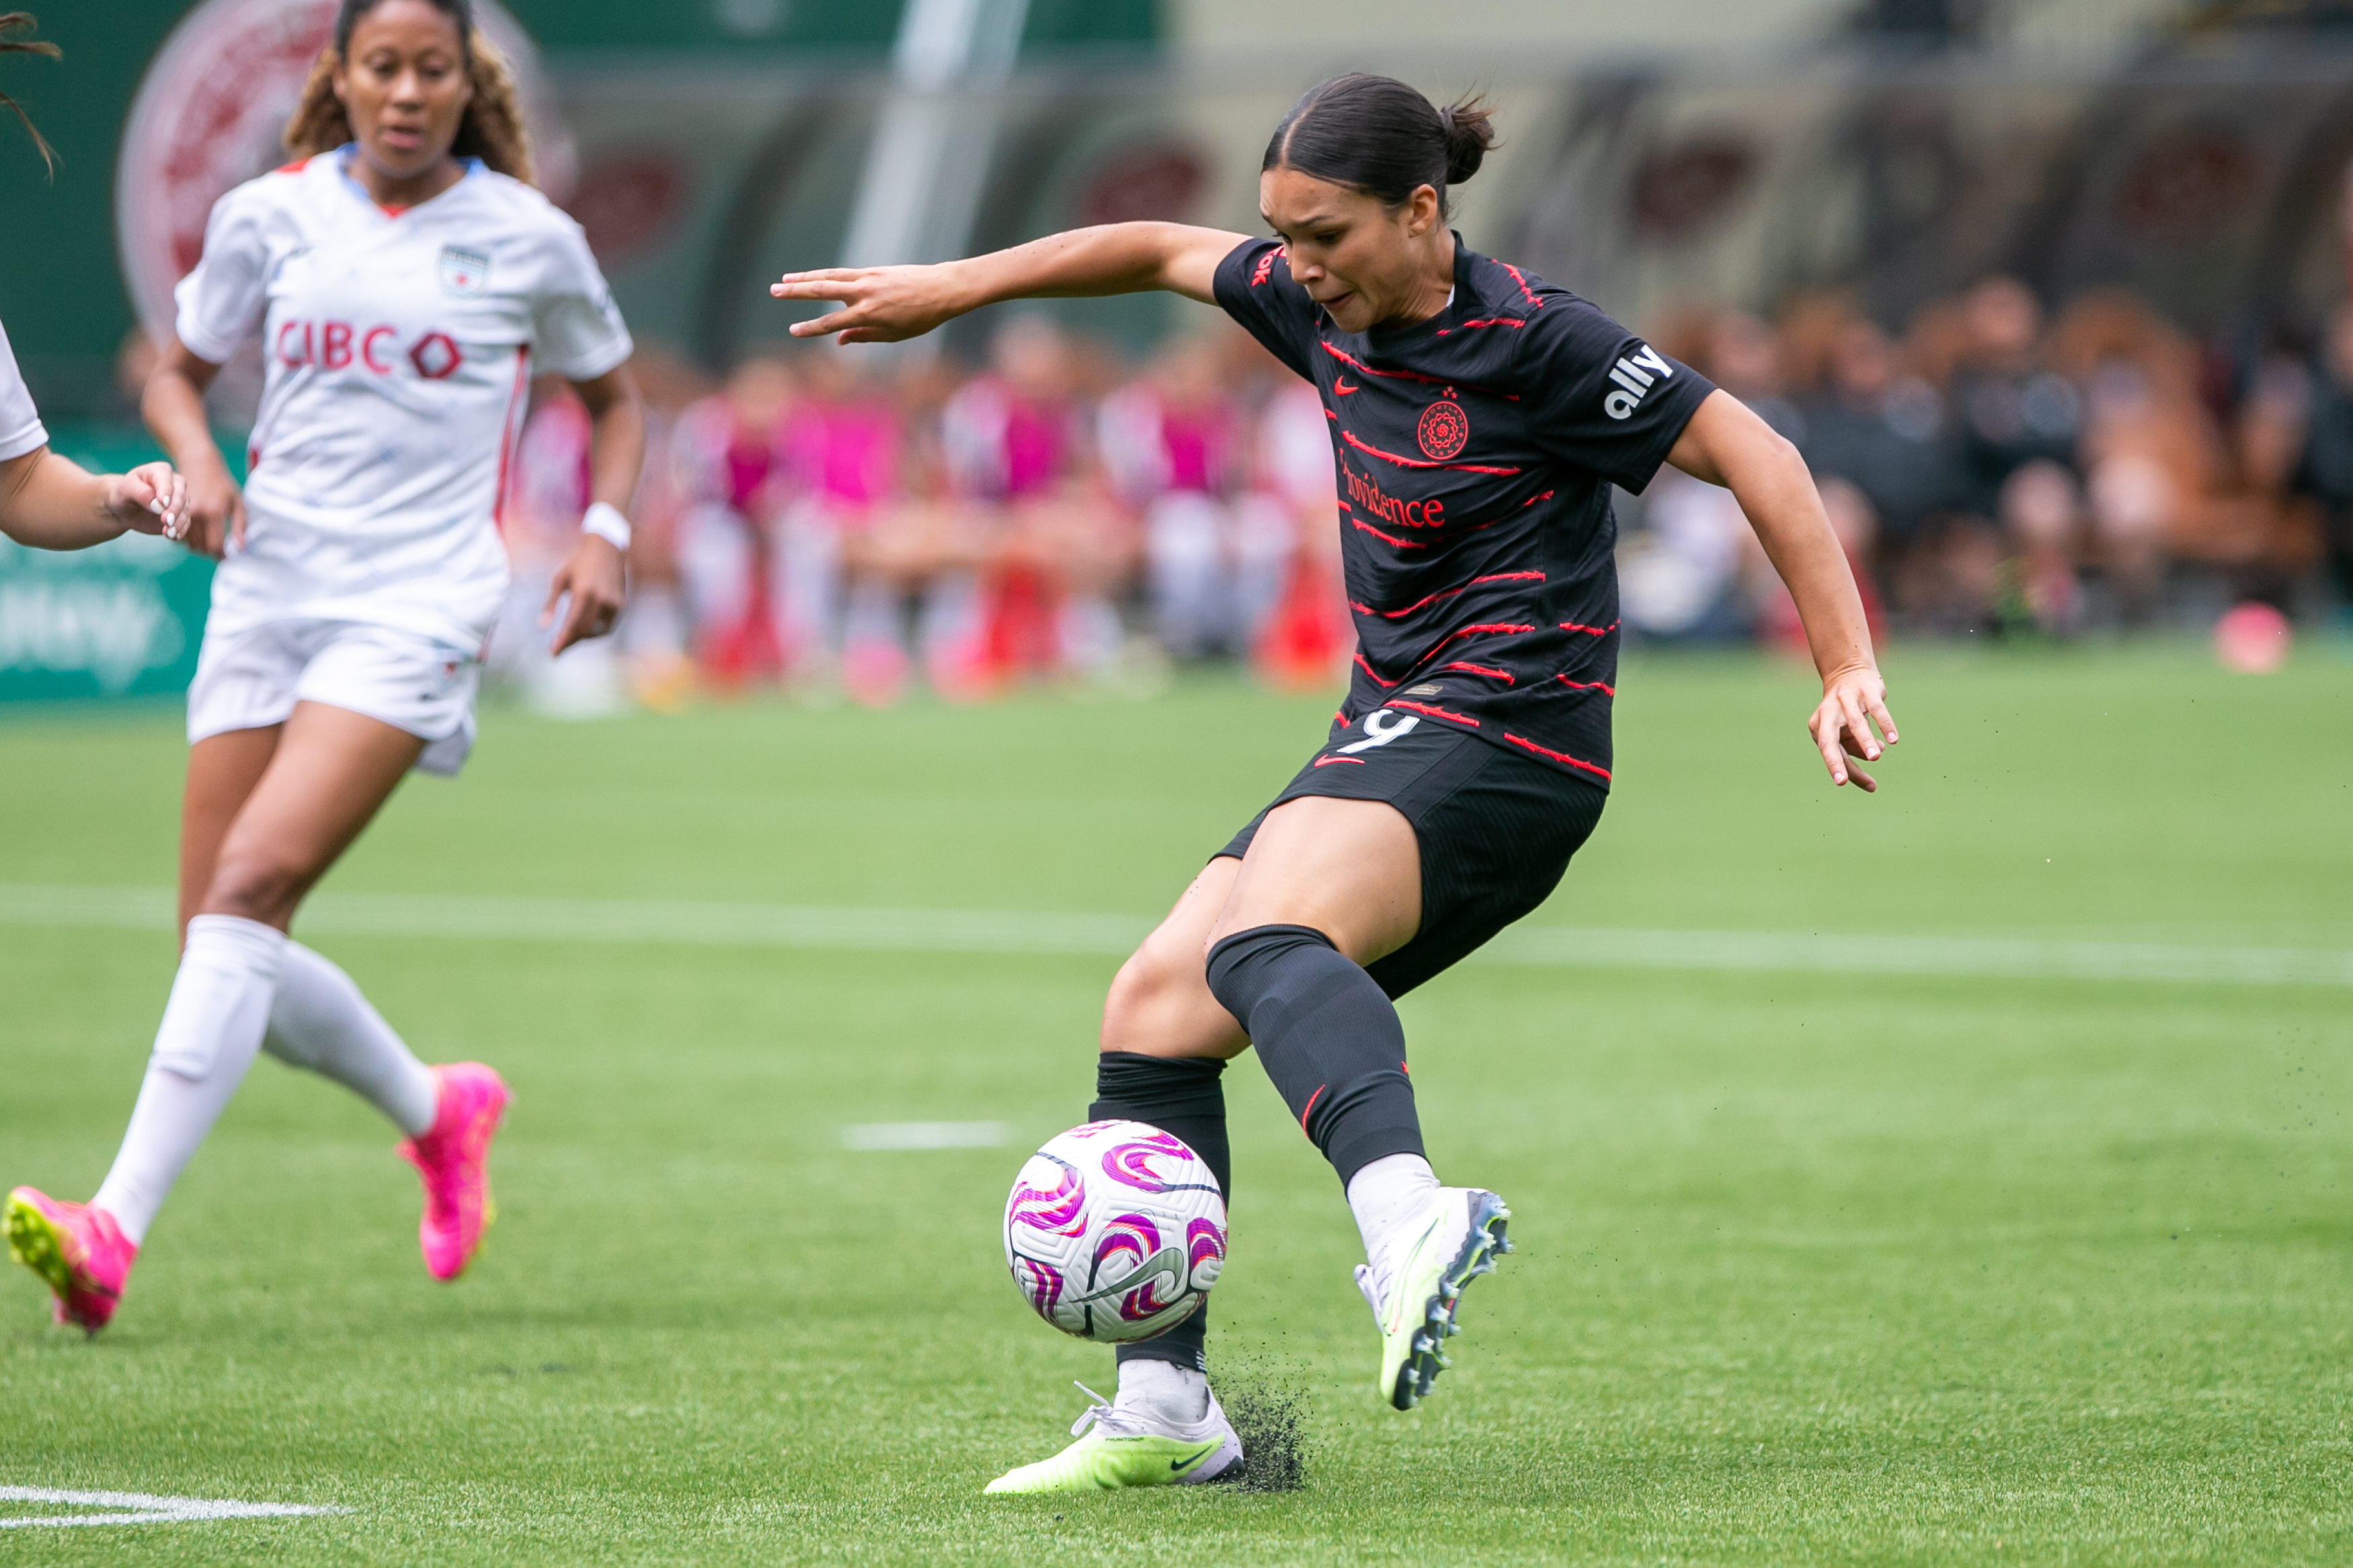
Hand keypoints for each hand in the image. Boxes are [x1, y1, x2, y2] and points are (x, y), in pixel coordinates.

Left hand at [104, 462, 188, 539]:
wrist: (125, 509)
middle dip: (174, 509)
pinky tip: (172, 536)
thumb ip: (140, 492)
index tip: (163, 504)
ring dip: (178, 523)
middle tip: (166, 522)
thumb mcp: (124, 490)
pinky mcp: (181, 515)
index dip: (165, 491)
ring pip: (185, 510)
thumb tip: (158, 504)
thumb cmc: (123, 495)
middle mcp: (174, 484)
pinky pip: (185, 522)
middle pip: (180, 495)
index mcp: (159, 471)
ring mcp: (179, 500)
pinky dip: (180, 530)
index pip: (166, 480)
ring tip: (168, 534)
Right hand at [177, 458, 245, 559]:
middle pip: (200, 547)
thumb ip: (240, 527)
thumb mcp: (237, 503)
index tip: (225, 556)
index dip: (220, 555)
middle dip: (209, 552)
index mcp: (214, 513)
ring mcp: (183, 512)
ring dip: (198, 547)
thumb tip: (241, 549)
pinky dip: (187, 539)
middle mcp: (197, 514)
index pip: (214, 546)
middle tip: (217, 548)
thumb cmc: (223, 485)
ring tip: (207, 541)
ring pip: (188, 543)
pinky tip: (196, 533)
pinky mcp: (174, 510)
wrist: (199, 465)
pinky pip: (179, 534)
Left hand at [543, 533, 625, 654]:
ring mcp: (614, 603)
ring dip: (582, 638)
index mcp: (584, 591)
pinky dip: (595, 632)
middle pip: (584, 630)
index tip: (553, 653)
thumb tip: (543, 627)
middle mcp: (601, 599)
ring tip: (570, 638)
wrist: (607, 548)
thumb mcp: (560, 579)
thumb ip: (551, 603)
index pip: (572, 624)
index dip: (562, 641)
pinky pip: (607, 627)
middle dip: (570, 642)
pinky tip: (584, 631)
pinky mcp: (621, 605)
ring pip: (596, 631)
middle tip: (558, 648)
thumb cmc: (578, 562)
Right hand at [770, 264, 967, 343]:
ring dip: (804, 278)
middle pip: (821, 291)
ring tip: (784, 280)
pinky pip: (843, 272)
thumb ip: (864, 336)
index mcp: (868, 314)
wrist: (942, 289)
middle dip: (796, 292)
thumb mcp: (894, 334)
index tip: (792, 330)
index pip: (831, 323)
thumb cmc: (921, 317)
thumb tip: (839, 339)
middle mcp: (863, 294)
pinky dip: (825, 274)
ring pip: (828, 276)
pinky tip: (814, 276)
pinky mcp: (872, 271)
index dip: (810, 328)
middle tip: (773, 290)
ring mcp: (866, 279)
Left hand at [1809, 664, 1897, 790]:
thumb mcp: (1845, 728)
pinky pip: (1876, 710)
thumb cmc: (1845, 709)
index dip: (1840, 768)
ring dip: (1865, 741)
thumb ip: (1855, 745)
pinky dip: (1884, 725)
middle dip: (1835, 761)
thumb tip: (1873, 755)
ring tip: (1875, 757)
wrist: (1848, 672)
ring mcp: (1846, 700)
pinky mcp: (1865, 691)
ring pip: (1855, 723)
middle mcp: (1828, 713)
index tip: (1848, 784)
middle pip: (1828, 740)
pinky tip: (1893, 740)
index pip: (1830, 752)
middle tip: (1841, 781)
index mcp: (1819, 726)